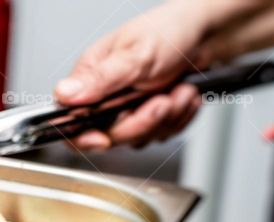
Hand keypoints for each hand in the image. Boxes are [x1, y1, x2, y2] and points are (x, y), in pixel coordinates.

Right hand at [53, 2, 209, 149]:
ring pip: (139, 138)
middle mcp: (106, 97)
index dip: (85, 136)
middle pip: (111, 136)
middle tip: (161, 101)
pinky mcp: (150, 117)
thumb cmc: (172, 31)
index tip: (104, 138)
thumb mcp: (135, 55)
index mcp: (91, 79)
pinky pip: (160, 135)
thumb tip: (64, 94)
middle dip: (142, 122)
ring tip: (179, 90)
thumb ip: (100, 79)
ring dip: (167, 117)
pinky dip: (179, 118)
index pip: (71, 121)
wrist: (210, 33)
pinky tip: (183, 95)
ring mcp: (128, 110)